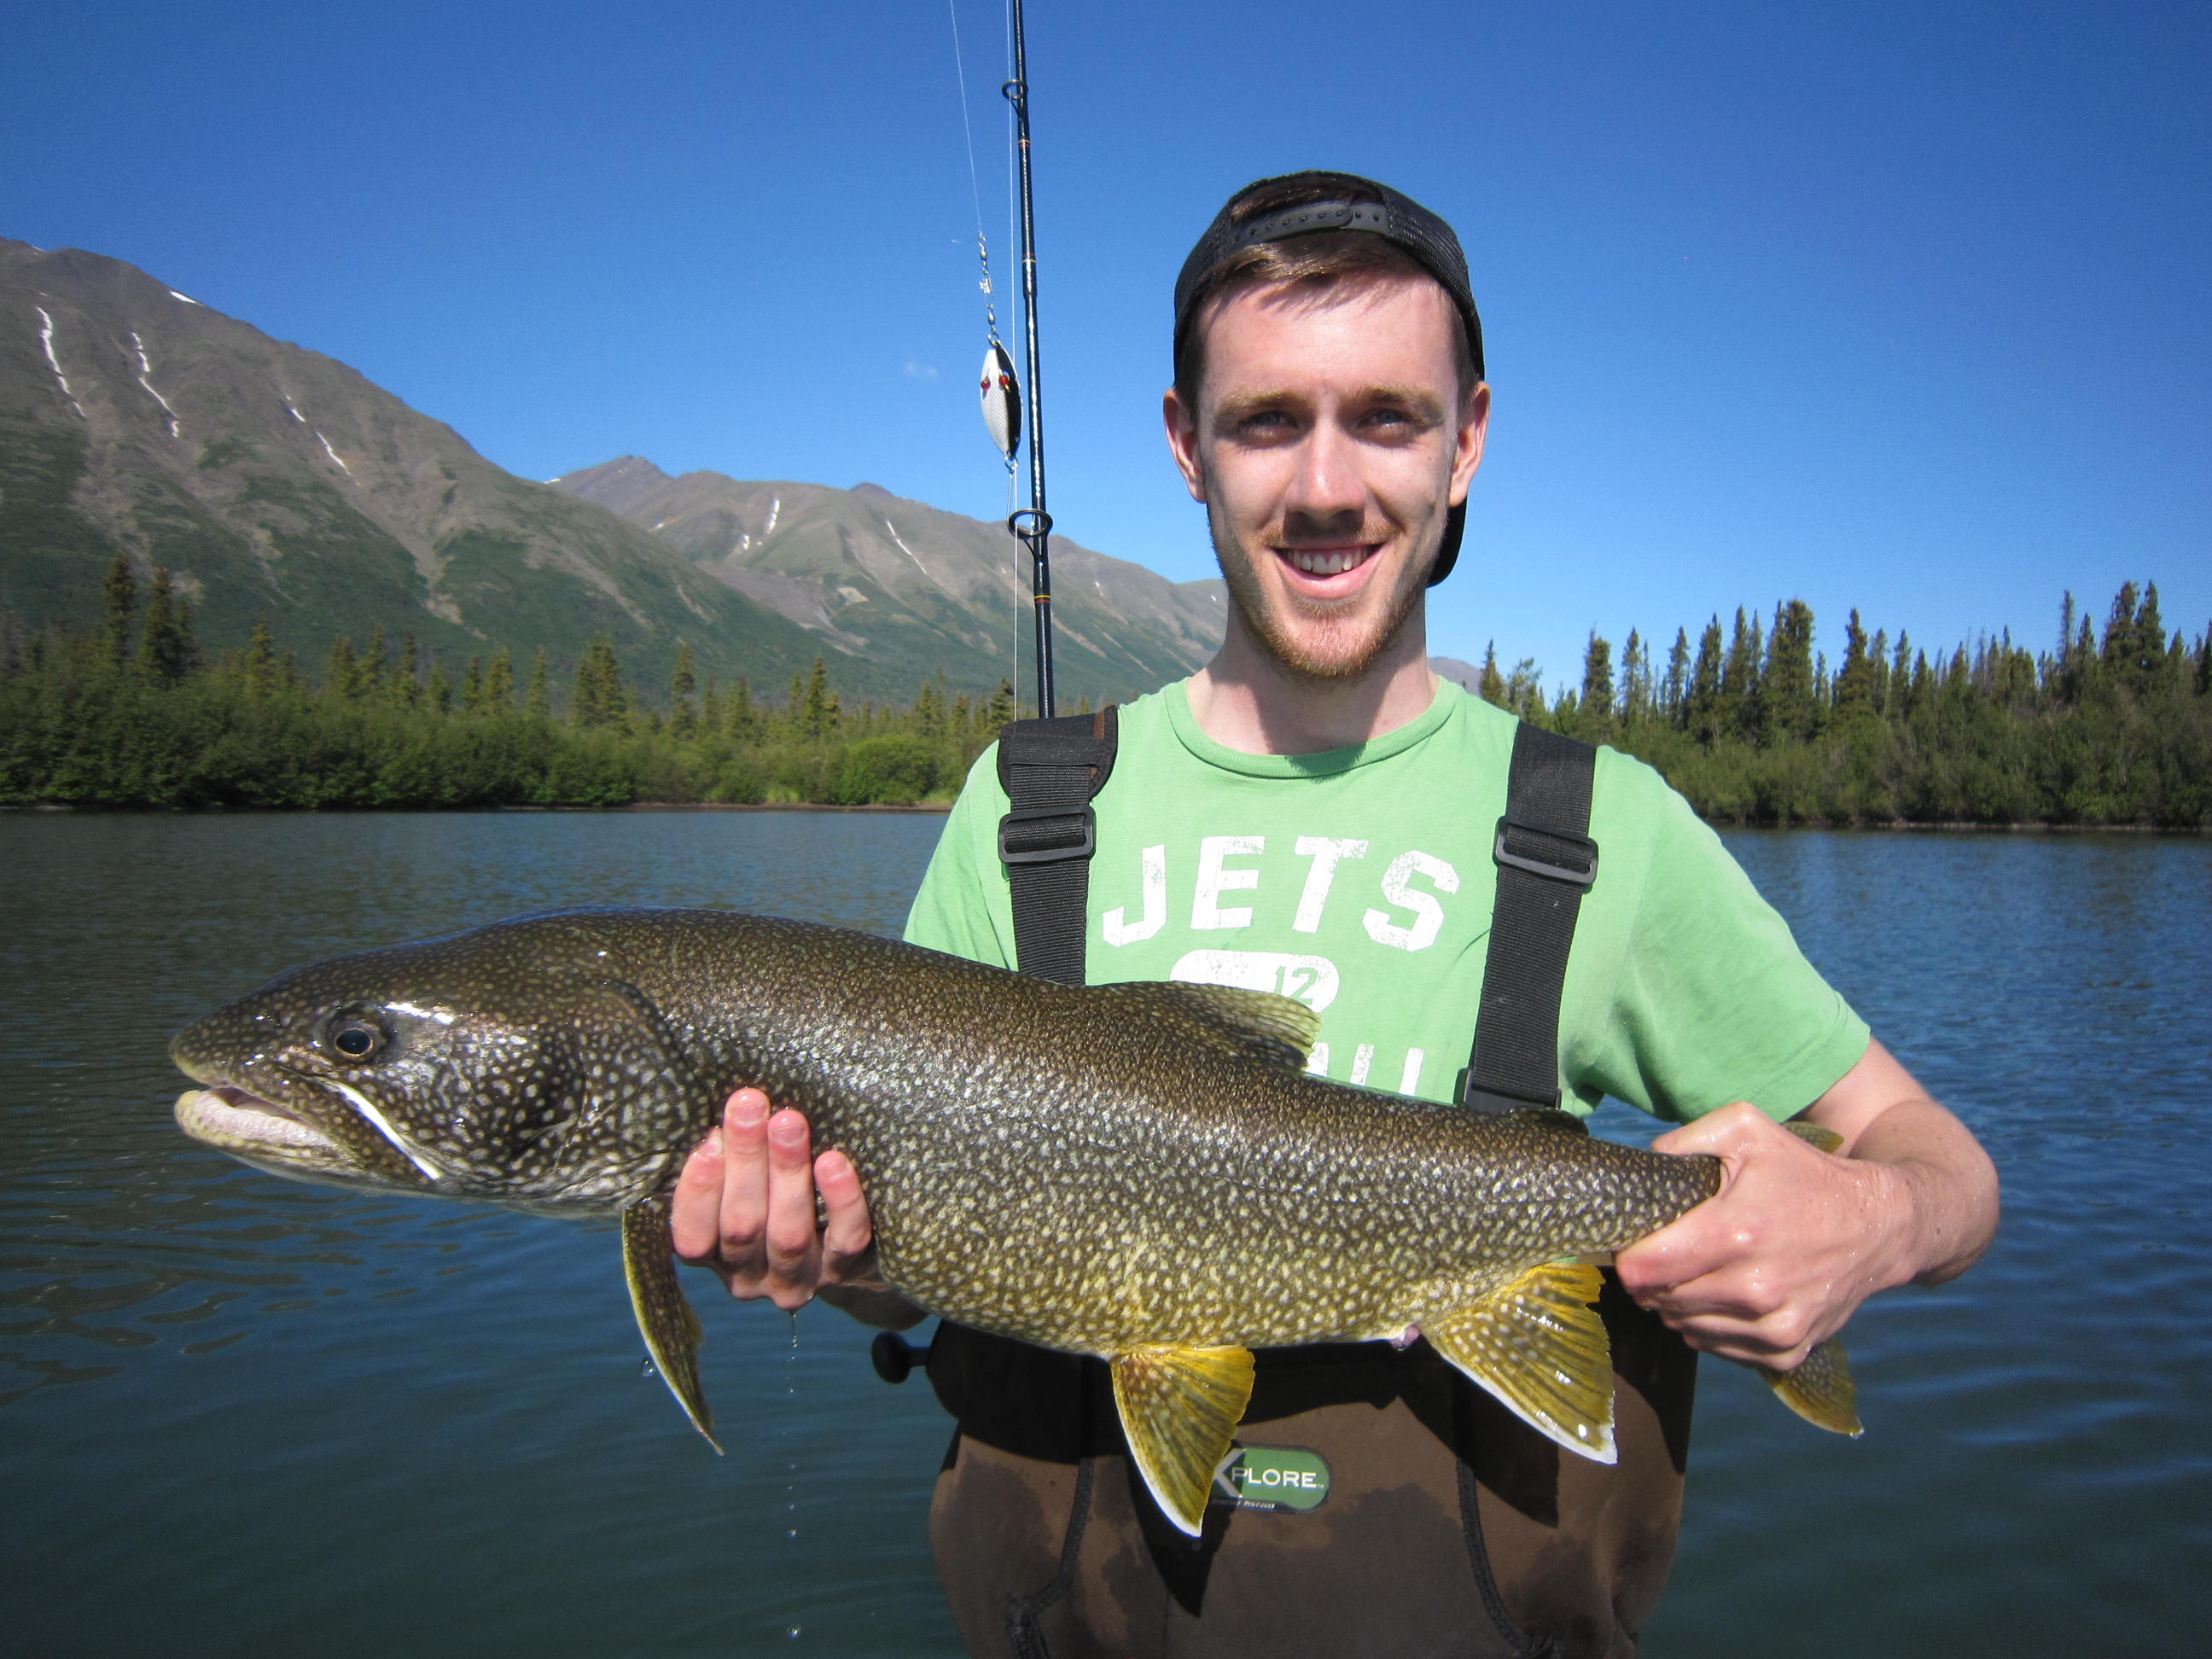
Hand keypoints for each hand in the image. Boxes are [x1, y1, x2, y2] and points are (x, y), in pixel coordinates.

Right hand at [670, 1088, 877, 1311]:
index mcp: (712, 1255)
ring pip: (787, 1234)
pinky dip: (840, 1201)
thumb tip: (728, 1107)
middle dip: (745, 1161)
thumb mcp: (737, 1179)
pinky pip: (844, 1240)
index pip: (693, 1238)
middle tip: (750, 1107)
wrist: (837, 1239)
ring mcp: (796, 1280)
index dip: (697, 1193)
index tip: (709, 1140)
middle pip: (742, 1226)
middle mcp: (747, 1277)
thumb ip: (723, 1156)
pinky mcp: (841, 1271)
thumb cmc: (769, 1190)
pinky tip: (834, 1162)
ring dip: (787, 1172)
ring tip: (789, 1123)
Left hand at [1613, 1101, 1915, 1369]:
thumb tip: (1644, 1167)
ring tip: (1699, 1270)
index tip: (1635, 1242)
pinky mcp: (1787, 1351)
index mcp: (1737, 1231)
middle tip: (1669, 1252)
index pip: (1645, 1269)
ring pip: (1684, 1327)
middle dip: (1653, 1278)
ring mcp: (1775, 1326)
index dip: (1629, 1256)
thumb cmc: (1805, 1174)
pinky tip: (1724, 1295)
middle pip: (1660, 1300)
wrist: (1879, 1227)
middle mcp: (1756, 1288)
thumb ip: (1685, 1139)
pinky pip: (1717, 1347)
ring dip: (1677, 1303)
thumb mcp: (1747, 1129)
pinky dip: (1709, 1325)